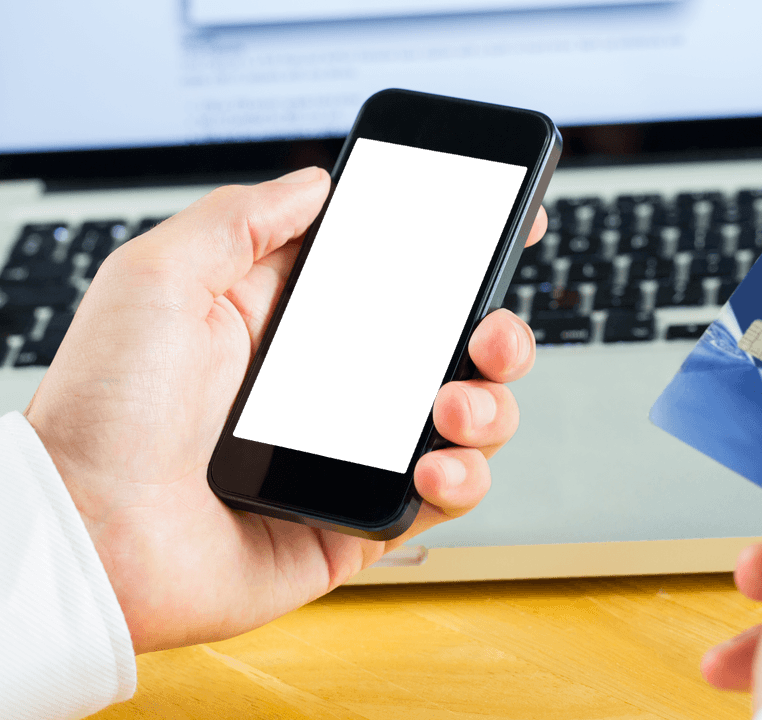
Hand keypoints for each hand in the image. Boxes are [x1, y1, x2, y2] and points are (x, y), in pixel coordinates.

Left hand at [24, 167, 545, 653]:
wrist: (89, 531)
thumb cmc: (105, 409)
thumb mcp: (159, 278)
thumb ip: (242, 218)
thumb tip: (317, 184)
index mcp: (296, 324)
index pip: (399, 280)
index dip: (458, 257)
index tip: (507, 227)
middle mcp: (336, 386)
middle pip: (453, 349)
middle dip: (497, 333)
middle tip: (487, 332)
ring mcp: (356, 453)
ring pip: (468, 420)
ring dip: (490, 406)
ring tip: (452, 405)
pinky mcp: (364, 519)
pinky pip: (446, 497)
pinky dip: (463, 478)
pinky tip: (434, 464)